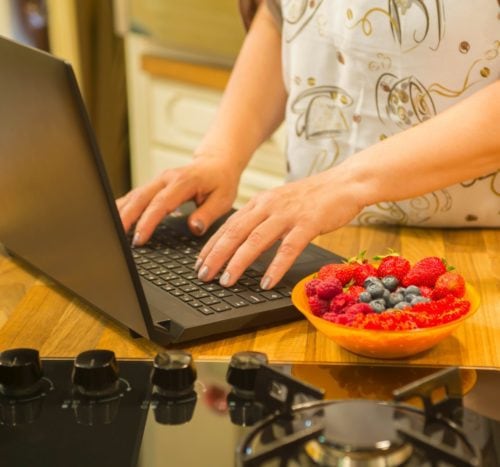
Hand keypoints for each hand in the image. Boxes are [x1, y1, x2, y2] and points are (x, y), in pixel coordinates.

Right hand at [117, 156, 239, 244]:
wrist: (217, 163)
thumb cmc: (220, 182)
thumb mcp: (223, 199)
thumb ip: (208, 214)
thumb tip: (194, 227)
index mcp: (183, 182)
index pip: (161, 204)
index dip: (148, 222)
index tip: (139, 238)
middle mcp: (166, 179)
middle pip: (140, 198)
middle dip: (126, 218)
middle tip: (116, 238)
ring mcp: (158, 180)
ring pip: (134, 195)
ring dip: (120, 212)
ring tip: (110, 231)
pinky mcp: (154, 185)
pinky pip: (135, 195)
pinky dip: (123, 206)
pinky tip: (113, 218)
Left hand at [195, 169, 363, 288]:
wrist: (344, 182)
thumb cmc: (312, 198)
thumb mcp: (279, 203)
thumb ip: (261, 219)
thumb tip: (241, 241)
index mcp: (260, 202)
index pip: (228, 225)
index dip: (211, 245)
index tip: (200, 262)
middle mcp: (268, 206)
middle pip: (235, 232)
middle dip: (216, 255)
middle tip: (203, 275)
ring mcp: (288, 214)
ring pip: (256, 240)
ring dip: (238, 262)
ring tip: (226, 281)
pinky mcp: (308, 223)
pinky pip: (288, 248)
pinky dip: (276, 266)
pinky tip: (267, 282)